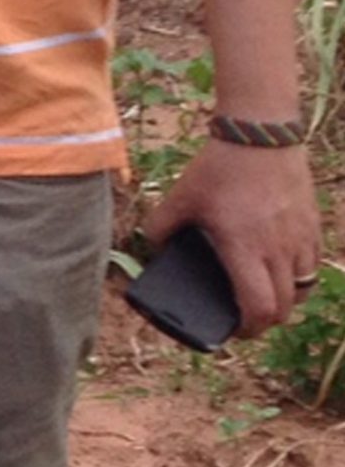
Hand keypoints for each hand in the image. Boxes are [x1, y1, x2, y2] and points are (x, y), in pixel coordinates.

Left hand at [141, 135, 323, 336]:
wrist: (261, 134)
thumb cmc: (219, 167)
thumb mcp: (180, 198)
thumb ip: (160, 226)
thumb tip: (153, 246)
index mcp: (246, 249)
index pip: (260, 308)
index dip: (249, 329)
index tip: (235, 331)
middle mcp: (279, 249)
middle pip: (285, 308)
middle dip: (266, 322)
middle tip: (245, 319)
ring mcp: (300, 238)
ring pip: (303, 289)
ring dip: (286, 301)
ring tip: (264, 295)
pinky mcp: (312, 225)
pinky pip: (312, 265)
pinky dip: (299, 277)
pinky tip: (281, 270)